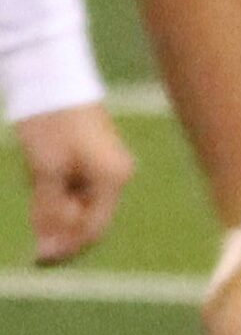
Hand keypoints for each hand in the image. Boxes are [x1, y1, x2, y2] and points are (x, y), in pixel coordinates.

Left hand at [14, 104, 135, 264]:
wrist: (51, 74)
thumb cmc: (50, 123)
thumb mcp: (44, 171)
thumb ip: (48, 212)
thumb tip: (48, 251)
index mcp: (112, 180)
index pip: (93, 230)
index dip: (66, 249)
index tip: (37, 260)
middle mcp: (117, 175)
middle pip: (87, 216)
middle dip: (57, 222)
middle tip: (30, 213)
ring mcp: (108, 163)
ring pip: (79, 200)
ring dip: (53, 202)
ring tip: (33, 175)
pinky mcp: (94, 153)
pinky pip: (76, 183)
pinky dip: (56, 187)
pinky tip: (38, 169)